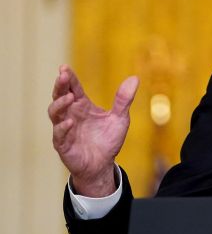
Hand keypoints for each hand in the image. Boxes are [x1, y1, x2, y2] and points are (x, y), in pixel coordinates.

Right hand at [48, 65, 138, 196]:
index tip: (64, 68)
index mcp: (82, 106)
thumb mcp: (120, 118)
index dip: (68, 78)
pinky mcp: (64, 145)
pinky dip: (63, 128)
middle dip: (60, 86)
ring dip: (60, 104)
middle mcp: (71, 115)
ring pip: (55, 113)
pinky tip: (70, 123)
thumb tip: (134, 78)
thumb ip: (124, 100)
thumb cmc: (107, 140)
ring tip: (70, 97)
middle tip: (62, 76)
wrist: (103, 165)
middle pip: (60, 96)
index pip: (73, 88)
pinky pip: (59, 135)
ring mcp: (65, 129)